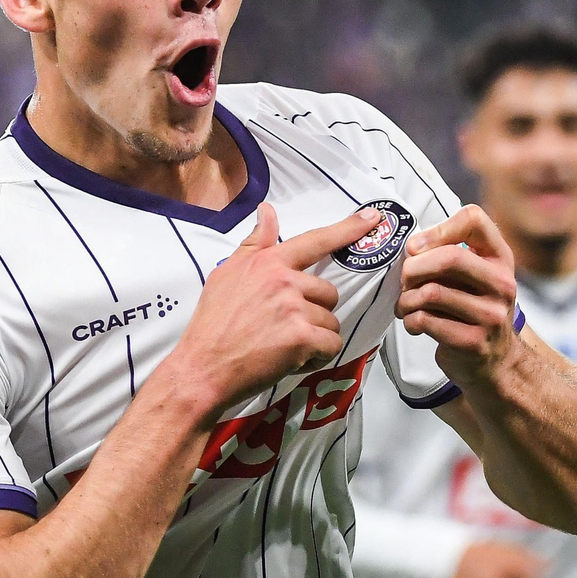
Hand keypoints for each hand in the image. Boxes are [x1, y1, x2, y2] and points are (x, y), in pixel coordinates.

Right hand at [172, 202, 382, 414]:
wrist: (203, 366)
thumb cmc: (212, 323)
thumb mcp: (226, 274)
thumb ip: (253, 244)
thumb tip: (267, 211)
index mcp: (268, 262)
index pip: (315, 240)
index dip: (348, 228)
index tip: (373, 218)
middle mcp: (284, 281)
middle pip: (327, 292)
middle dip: (314, 312)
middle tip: (283, 327)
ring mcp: (294, 308)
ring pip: (330, 321)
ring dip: (315, 337)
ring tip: (284, 345)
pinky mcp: (301, 337)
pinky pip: (330, 345)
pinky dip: (317, 357)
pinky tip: (293, 359)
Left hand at [396, 205, 519, 384]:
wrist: (496, 362)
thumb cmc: (472, 311)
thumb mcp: (473, 276)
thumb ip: (448, 255)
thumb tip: (409, 248)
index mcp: (499, 258)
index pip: (474, 219)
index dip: (437, 228)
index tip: (416, 247)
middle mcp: (502, 283)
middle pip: (449, 258)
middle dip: (413, 268)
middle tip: (403, 280)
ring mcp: (491, 315)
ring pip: (431, 292)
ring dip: (406, 299)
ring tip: (404, 305)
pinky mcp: (474, 342)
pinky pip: (426, 321)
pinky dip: (410, 320)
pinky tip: (414, 323)